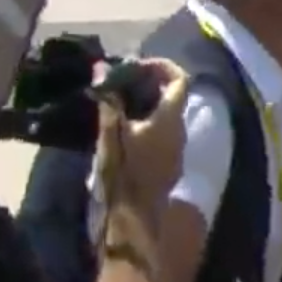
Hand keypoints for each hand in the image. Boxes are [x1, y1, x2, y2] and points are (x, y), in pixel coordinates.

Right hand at [95, 57, 189, 214]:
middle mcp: (180, 131)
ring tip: (116, 102)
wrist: (134, 216)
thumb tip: (102, 68)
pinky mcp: (170, 163)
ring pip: (167, 115)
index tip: (137, 65)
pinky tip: (124, 127)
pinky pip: (163, 132)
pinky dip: (147, 121)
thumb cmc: (123, 172)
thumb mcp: (110, 134)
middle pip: (173, 96)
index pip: (179, 79)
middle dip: (149, 83)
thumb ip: (108, 100)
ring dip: (147, 103)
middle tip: (120, 82)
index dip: (161, 66)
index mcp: (169, 119)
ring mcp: (177, 149)